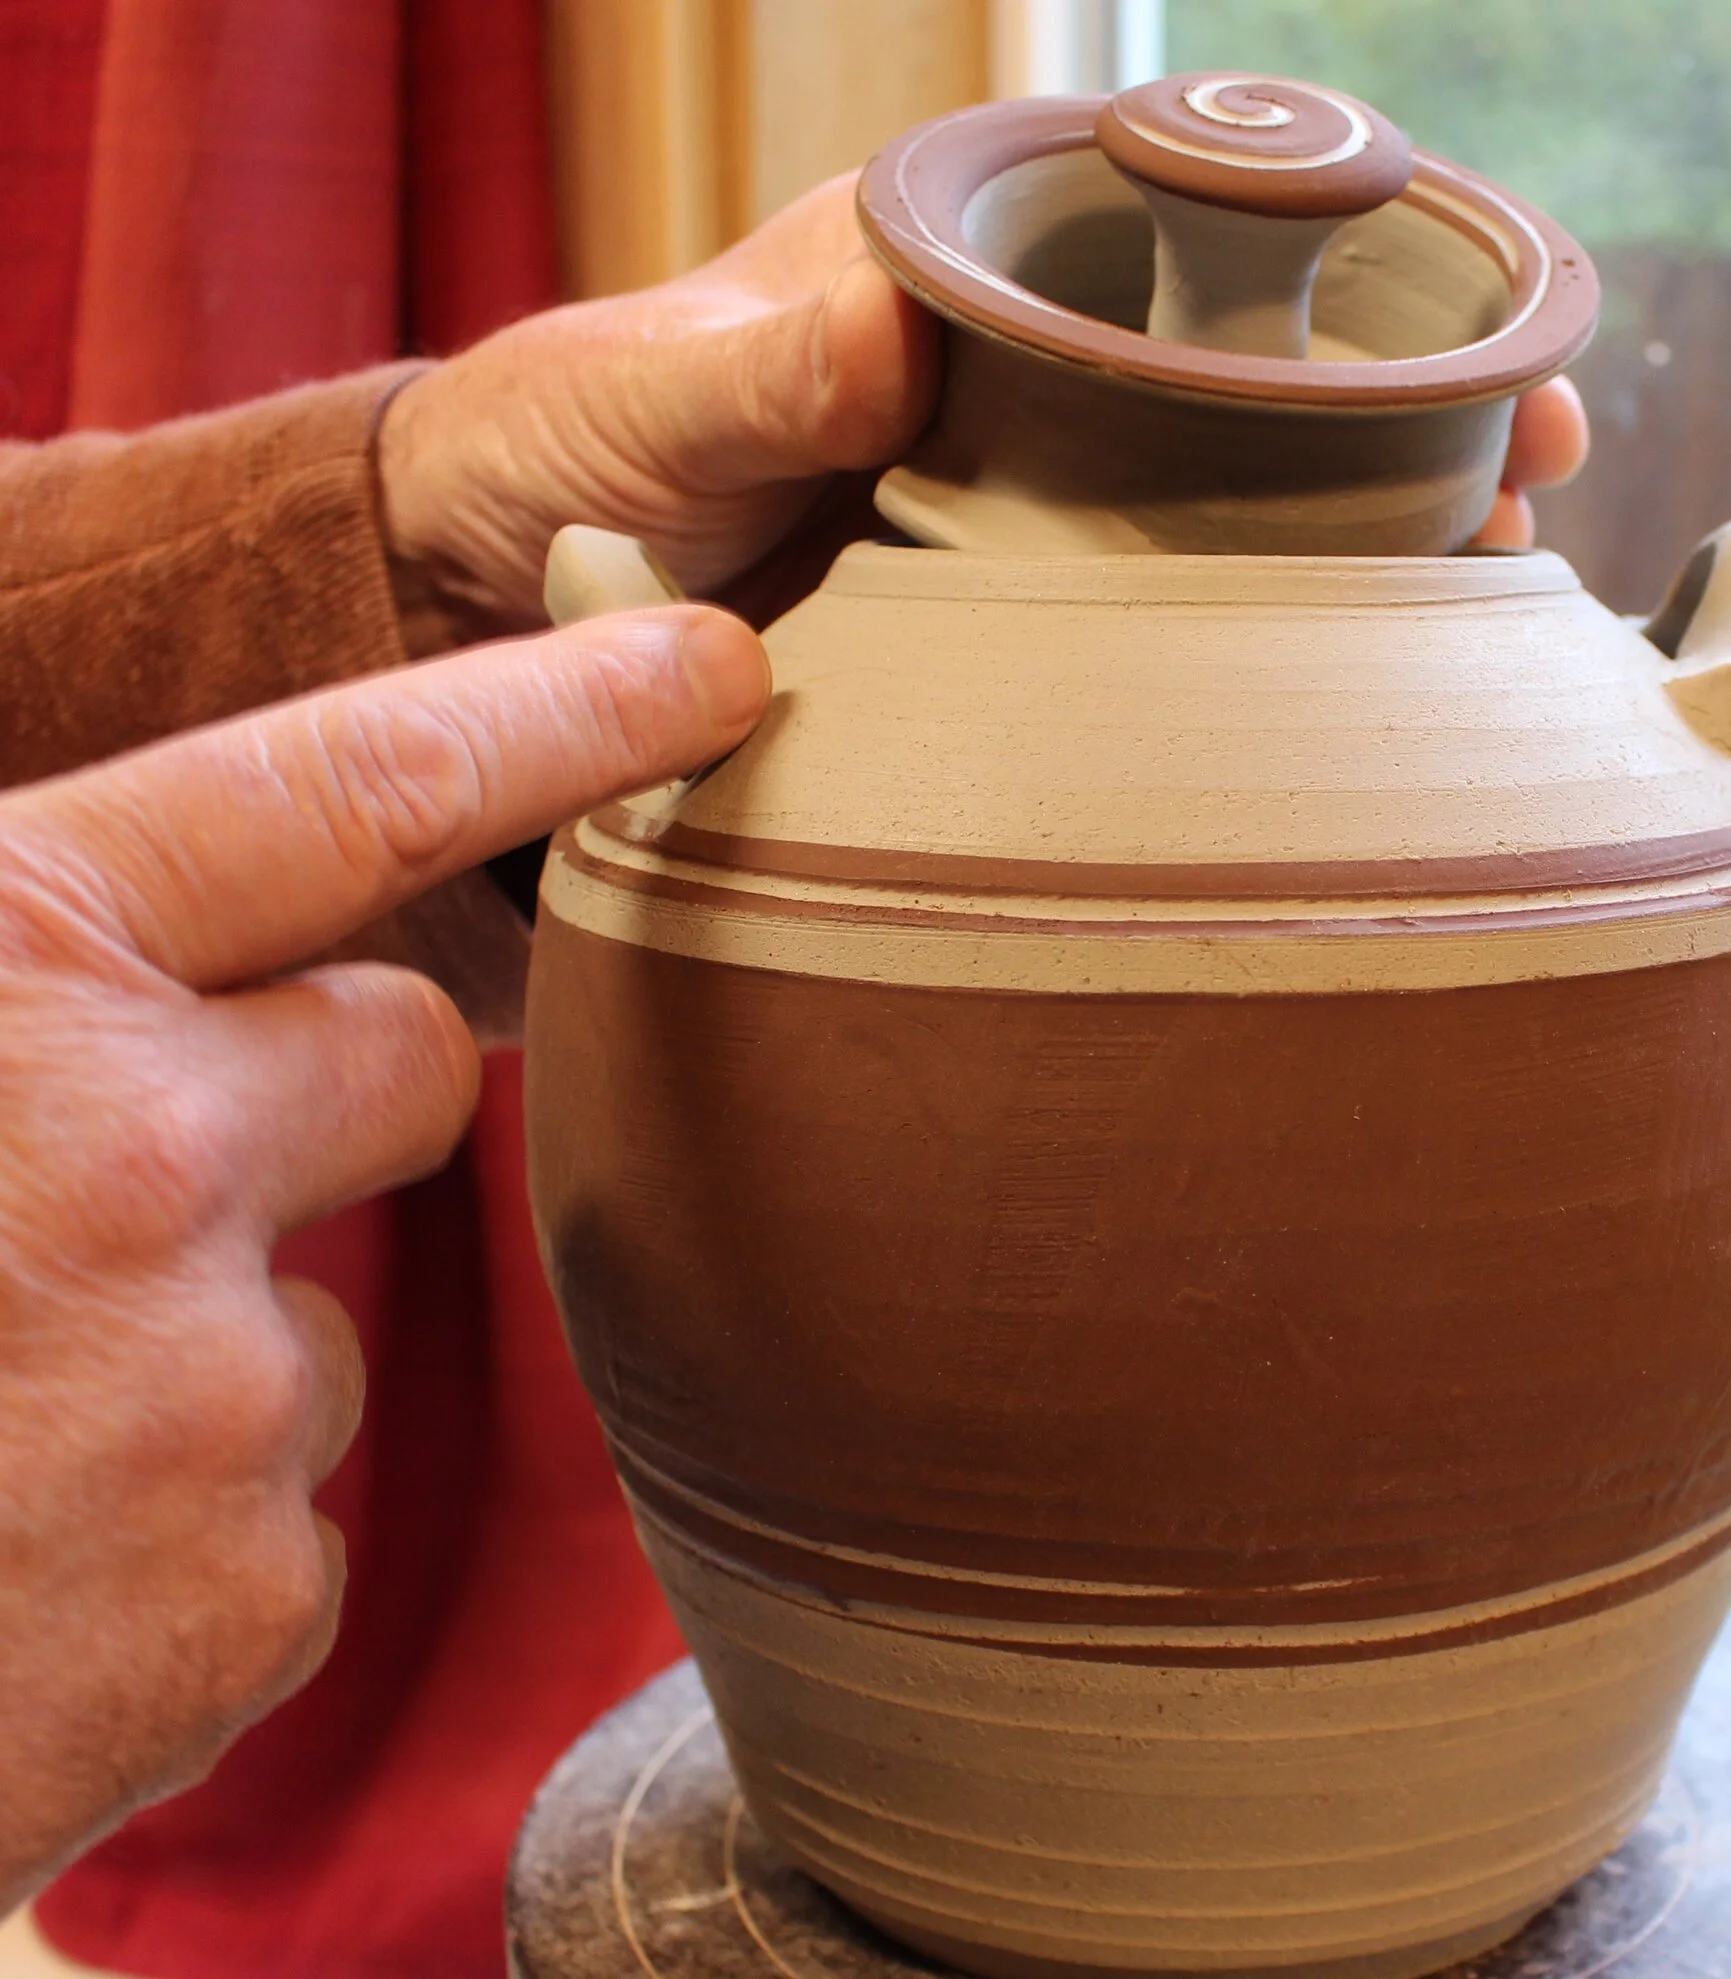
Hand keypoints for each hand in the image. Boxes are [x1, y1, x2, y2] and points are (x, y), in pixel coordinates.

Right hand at [0, 606, 770, 1909]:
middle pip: (408, 1056)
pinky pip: (284, 1514)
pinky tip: (6, 1573)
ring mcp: (215, 1390)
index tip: (717, 662)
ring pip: (321, 1316)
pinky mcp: (246, 1597)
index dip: (553, 711)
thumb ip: (21, 954)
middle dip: (320, 1090)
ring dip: (197, 1350)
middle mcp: (145, 1158)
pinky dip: (174, 1538)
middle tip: (131, 1178)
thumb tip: (123, 939)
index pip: (346, 788)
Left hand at [377, 174, 1592, 647]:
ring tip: (1490, 608)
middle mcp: (1030, 395)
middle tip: (1539, 474)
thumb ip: (757, 371)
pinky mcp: (1019, 654)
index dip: (1362, 264)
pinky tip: (1352, 729)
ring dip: (1370, 562)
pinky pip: (1167, 655)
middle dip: (1416, 423)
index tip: (1481, 333)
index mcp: (970, 276)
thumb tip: (890, 342)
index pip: (1204, 228)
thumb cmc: (556, 449)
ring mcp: (1037, 530)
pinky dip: (1263, 681)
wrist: (480, 610)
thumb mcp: (645, 395)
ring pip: (1245, 525)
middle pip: (1271, 386)